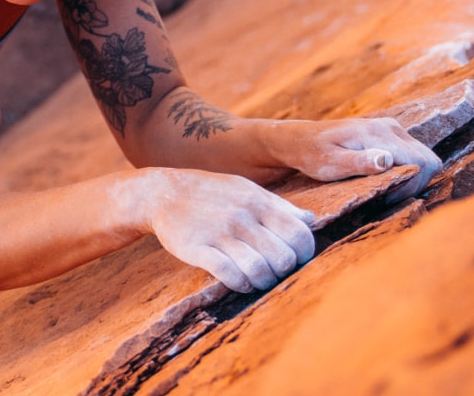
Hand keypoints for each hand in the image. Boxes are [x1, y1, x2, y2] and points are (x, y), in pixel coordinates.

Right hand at [139, 168, 315, 292]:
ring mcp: (219, 233)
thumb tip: (310, 220)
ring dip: (262, 282)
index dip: (304, 254)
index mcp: (258, 202)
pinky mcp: (198, 248)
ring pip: (258, 270)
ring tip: (257, 280)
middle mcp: (243, 217)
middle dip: (283, 272)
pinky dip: (240, 284)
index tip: (294, 260)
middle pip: (283, 258)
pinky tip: (239, 281)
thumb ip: (280, 206)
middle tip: (273, 272)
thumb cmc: (211, 192)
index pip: (300, 234)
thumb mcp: (247, 189)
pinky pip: (228, 274)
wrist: (162, 193)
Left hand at [263, 116, 442, 202]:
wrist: (299, 140)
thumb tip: (386, 161)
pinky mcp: (388, 134)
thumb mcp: (331, 164)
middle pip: (428, 161)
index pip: (421, 163)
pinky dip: (406, 171)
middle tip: (388, 198)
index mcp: (379, 134)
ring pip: (422, 158)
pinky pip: (411, 155)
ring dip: (411, 178)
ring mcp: (391, 129)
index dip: (412, 186)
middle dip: (416, 184)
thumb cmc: (313, 155)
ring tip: (384, 191)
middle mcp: (390, 127)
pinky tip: (383, 181)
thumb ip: (359, 163)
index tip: (387, 199)